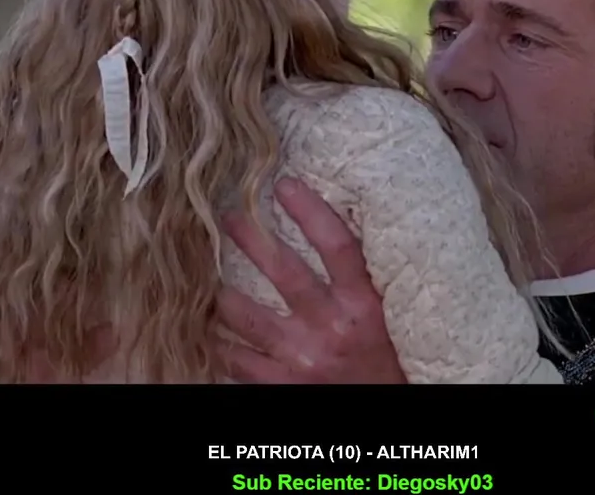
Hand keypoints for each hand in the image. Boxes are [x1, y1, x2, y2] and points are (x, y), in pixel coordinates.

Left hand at [215, 177, 405, 383]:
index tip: (285, 185)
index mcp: (364, 305)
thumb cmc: (388, 359)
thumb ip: (363, 278)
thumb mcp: (386, 314)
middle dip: (251, 237)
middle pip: (283, 271)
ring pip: (245, 316)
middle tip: (229, 214)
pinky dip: (218, 341)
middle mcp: (331, 328)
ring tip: (207, 275)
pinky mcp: (280, 386)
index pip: (337, 247)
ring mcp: (301, 359)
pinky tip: (208, 328)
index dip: (310, 211)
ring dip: (221, 292)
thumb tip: (335, 223)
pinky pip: (235, 359)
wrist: (386, 409)